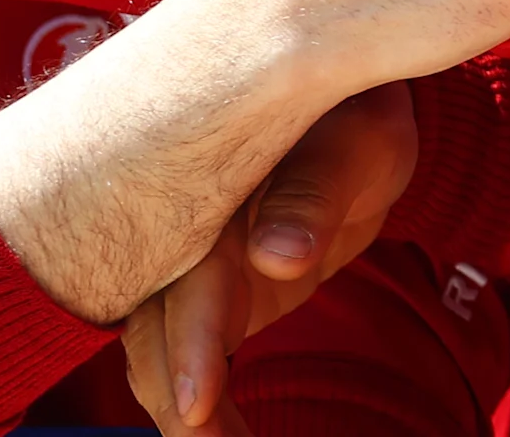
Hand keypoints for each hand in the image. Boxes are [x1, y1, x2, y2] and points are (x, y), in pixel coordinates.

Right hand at [120, 85, 416, 435]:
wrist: (339, 103)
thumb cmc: (353, 115)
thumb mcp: (352, 144)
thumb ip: (312, 194)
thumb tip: (276, 257)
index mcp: (207, 187)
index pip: (191, 274)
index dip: (192, 342)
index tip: (195, 409)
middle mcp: (178, 231)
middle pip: (155, 327)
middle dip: (174, 397)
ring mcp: (185, 265)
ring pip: (160, 349)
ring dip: (182, 411)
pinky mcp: (207, 293)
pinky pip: (190, 351)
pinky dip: (196, 401)